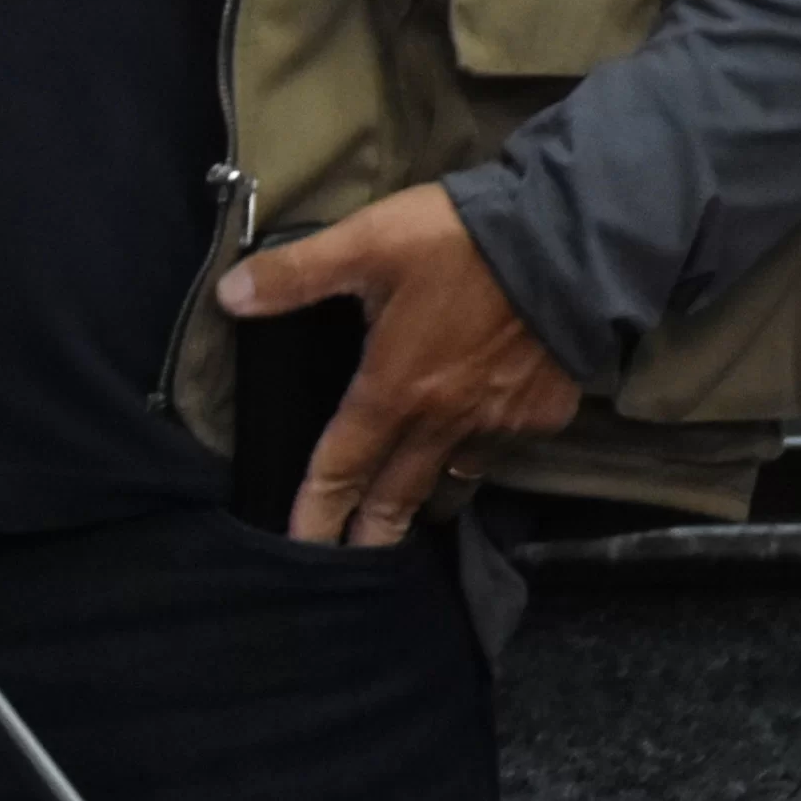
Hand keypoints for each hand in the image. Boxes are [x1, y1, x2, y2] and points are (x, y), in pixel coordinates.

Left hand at [217, 184, 583, 547]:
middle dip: (372, 532)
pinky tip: (479, 445)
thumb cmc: (461, 242)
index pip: (342, 465)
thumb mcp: (367, 242)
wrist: (572, 241)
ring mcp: (498, 421)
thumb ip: (296, 274)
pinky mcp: (544, 411)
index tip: (303, 548)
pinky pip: (505, 446)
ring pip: (455, 478)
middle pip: (398, 493)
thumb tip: (228, 297)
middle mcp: (443, 422)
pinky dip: (487, 451)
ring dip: (429, 499)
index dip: (318, 509)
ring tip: (414, 515)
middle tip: (356, 560)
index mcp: (393, 391)